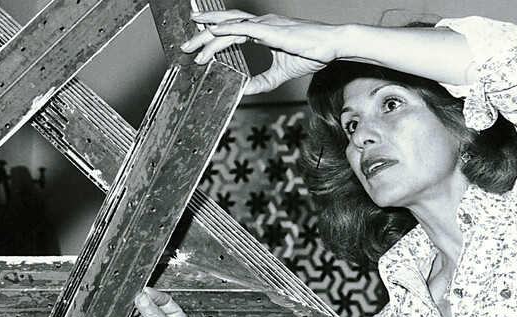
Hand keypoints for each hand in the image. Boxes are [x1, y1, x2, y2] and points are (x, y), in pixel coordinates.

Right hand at [127, 287, 201, 316]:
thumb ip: (156, 315)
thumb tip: (143, 299)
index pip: (164, 301)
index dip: (154, 295)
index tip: (144, 291)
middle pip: (151, 307)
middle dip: (142, 301)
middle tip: (132, 298)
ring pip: (140, 316)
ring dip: (133, 311)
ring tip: (127, 307)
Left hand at [182, 10, 335, 94]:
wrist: (331, 45)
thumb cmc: (311, 53)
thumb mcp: (280, 73)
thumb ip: (261, 82)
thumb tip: (244, 91)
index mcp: (262, 31)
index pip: (231, 31)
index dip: (214, 36)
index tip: (198, 47)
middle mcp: (260, 24)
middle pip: (225, 25)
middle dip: (203, 34)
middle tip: (186, 45)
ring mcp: (264, 25)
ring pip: (229, 26)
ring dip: (208, 33)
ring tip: (192, 42)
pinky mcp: (270, 30)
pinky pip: (243, 28)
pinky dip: (225, 29)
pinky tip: (212, 32)